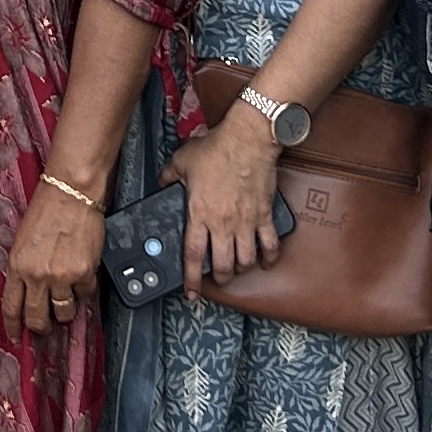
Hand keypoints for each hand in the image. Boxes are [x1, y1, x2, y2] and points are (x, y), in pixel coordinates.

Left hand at [2, 173, 103, 338]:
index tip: (17, 337)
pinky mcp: (84, 273)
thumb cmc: (46, 211)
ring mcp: (62, 276)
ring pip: (64, 313)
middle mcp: (37, 275)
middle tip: (46, 326)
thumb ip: (23, 268)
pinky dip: (83, 292)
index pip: (11, 307)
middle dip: (41, 327)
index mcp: (17, 265)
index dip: (14, 327)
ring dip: (65, 312)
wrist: (71, 192)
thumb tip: (29, 293)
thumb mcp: (22, 240)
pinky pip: (84, 296)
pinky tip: (81, 279)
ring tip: (66, 300)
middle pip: (37, 318)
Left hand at [173, 113, 285, 289]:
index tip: (190, 292)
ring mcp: (247, 221)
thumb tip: (161, 183)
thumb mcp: (182, 161)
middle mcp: (223, 223)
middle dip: (219, 278)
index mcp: (199, 213)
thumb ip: (168, 177)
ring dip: (241, 269)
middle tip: (216, 279)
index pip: (193, 255)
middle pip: (222, 265)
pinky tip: (265, 261)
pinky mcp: (265, 214)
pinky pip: (270, 244)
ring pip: (246, 259)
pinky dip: (269, 257)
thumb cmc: (216, 148)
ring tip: (236, 268)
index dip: (190, 278)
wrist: (248, 139)